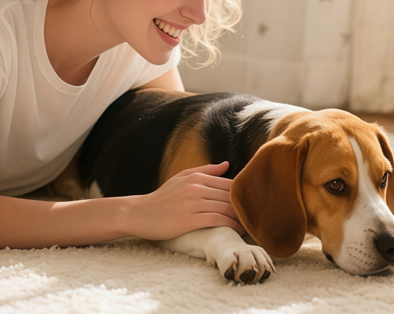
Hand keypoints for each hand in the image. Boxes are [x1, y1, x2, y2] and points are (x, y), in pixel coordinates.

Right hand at [121, 162, 241, 240]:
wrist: (138, 213)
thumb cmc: (162, 197)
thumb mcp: (181, 178)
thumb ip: (205, 171)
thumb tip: (227, 164)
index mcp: (197, 177)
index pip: (230, 184)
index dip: (243, 194)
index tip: (251, 204)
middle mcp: (196, 188)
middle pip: (230, 196)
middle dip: (244, 207)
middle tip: (254, 216)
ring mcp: (192, 204)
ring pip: (226, 208)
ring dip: (240, 218)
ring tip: (247, 225)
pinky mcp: (188, 220)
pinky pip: (217, 220)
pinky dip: (230, 225)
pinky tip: (236, 230)